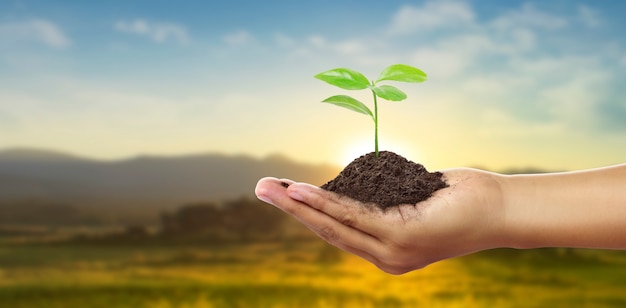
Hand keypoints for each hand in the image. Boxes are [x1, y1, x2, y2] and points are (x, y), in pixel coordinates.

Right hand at [255, 168, 506, 273]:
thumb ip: (382, 199)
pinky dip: (325, 203)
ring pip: (334, 225)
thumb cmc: (460, 198)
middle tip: (260, 188)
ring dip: (299, 205)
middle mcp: (386, 257)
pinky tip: (302, 191)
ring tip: (271, 188)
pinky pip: (354, 217)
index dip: (306, 213)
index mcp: (386, 249)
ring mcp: (393, 252)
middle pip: (327, 230)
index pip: (337, 231)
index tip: (282, 193)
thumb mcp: (411, 196)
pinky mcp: (402, 238)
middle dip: (291, 209)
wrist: (503, 209)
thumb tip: (356, 182)